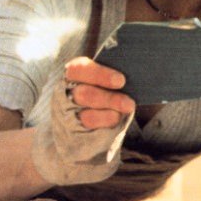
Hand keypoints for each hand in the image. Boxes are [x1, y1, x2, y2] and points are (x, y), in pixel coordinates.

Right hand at [31, 57, 135, 185]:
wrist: (90, 117)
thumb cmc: (103, 90)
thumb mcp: (103, 79)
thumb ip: (112, 75)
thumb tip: (134, 72)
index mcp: (73, 74)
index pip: (78, 69)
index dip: (100, 74)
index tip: (121, 81)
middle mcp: (66, 93)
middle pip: (84, 95)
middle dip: (109, 99)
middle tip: (129, 103)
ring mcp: (68, 114)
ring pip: (87, 116)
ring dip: (110, 115)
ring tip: (127, 110)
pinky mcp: (74, 131)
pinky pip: (90, 131)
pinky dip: (106, 125)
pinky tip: (116, 120)